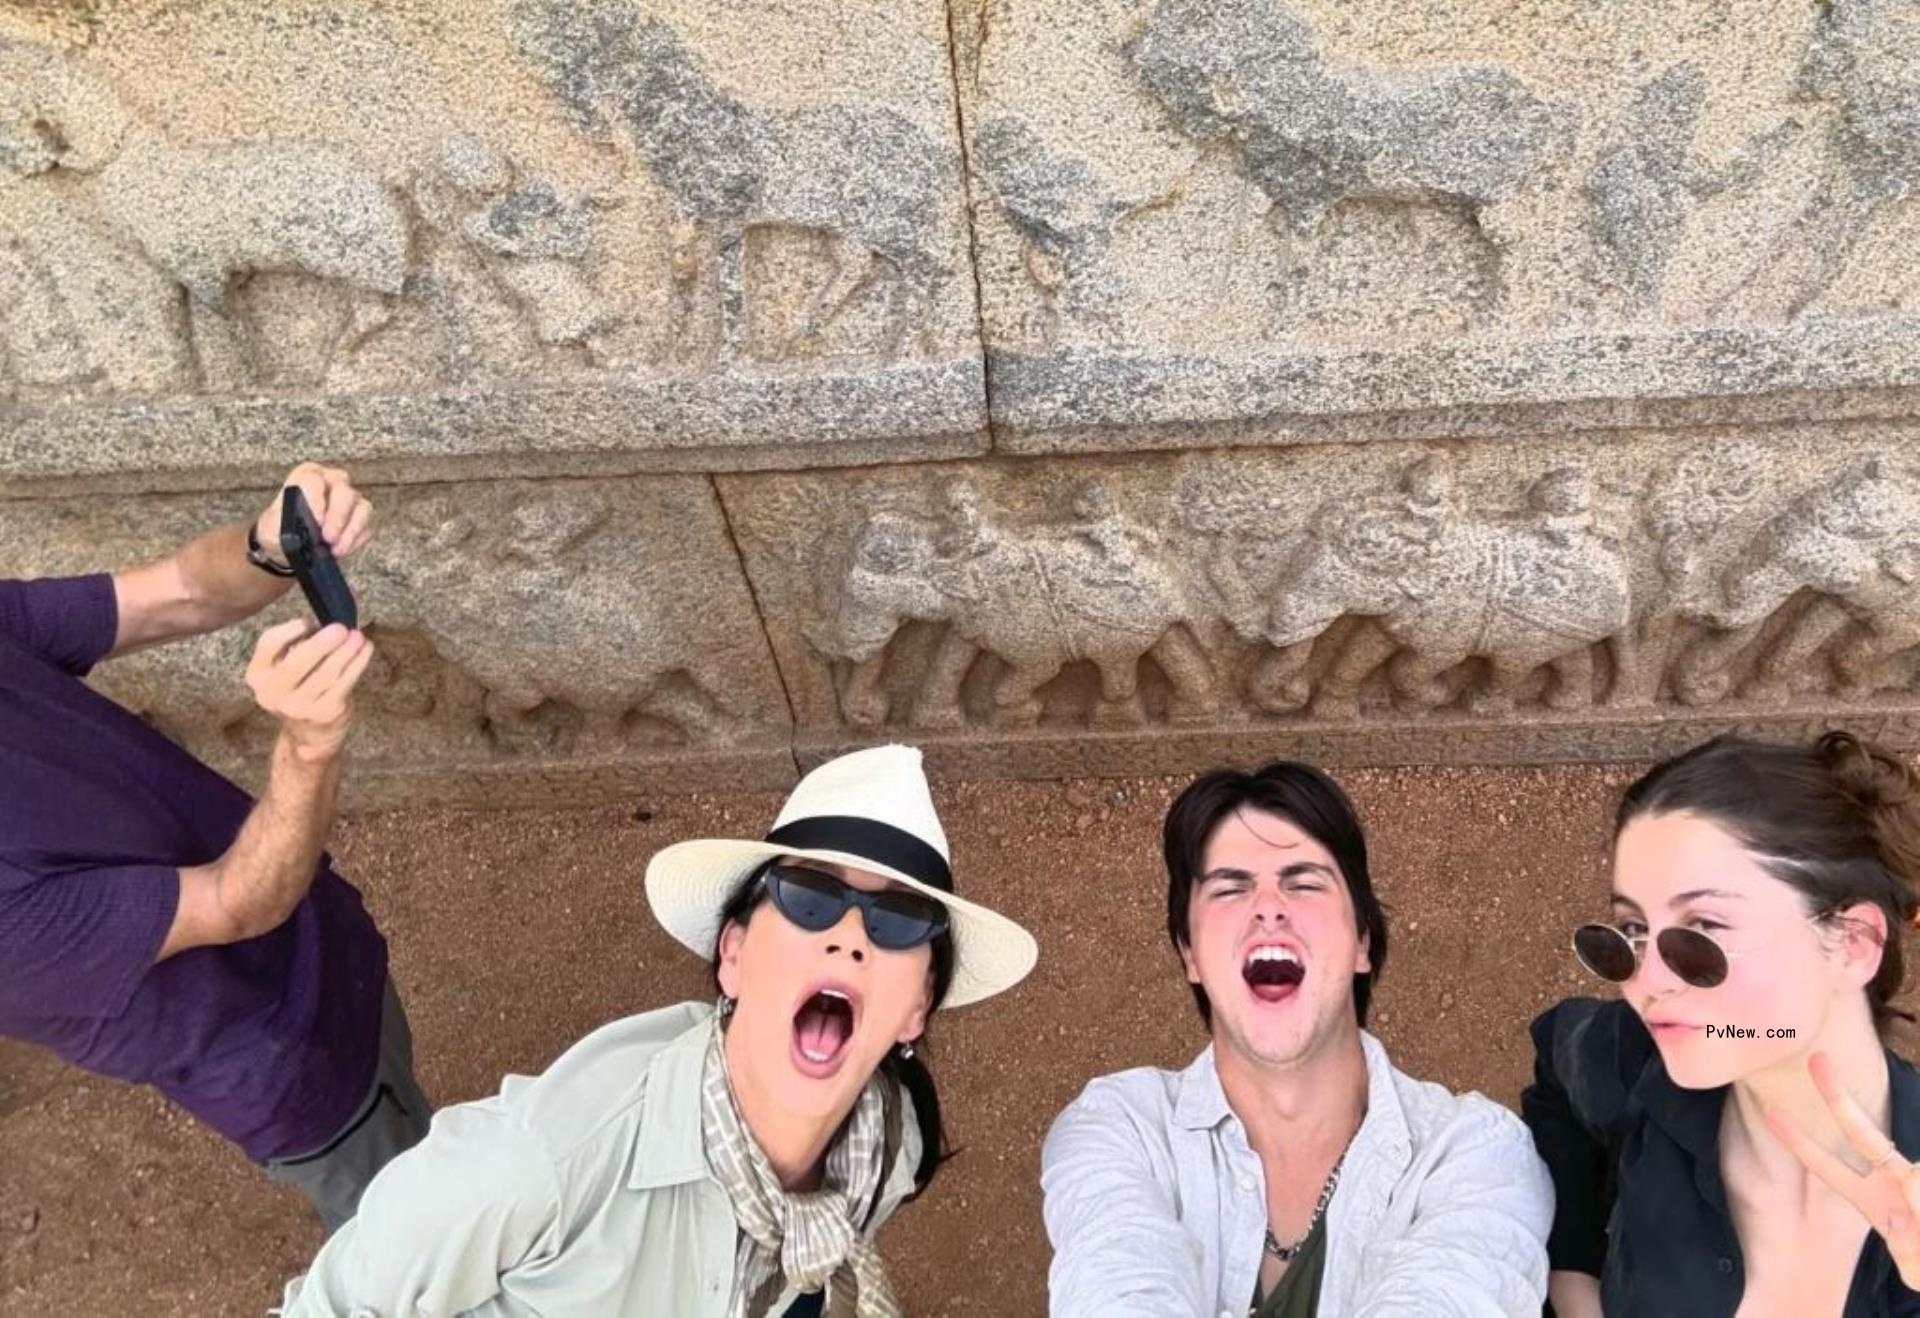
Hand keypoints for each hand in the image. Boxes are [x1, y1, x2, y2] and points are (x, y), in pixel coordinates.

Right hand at [246, 620, 374, 759]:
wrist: (308, 733)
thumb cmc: (299, 688)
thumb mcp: (283, 669)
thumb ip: (293, 646)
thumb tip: (324, 624)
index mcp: (257, 675)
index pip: (268, 644)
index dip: (290, 630)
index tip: (309, 621)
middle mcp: (272, 693)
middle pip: (296, 663)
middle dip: (322, 644)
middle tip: (341, 628)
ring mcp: (298, 706)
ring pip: (325, 674)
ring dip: (346, 652)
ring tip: (358, 636)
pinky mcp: (324, 713)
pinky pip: (344, 683)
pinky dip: (358, 663)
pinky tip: (365, 650)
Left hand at [254, 463, 375, 563]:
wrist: (288, 547)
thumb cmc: (280, 531)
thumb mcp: (271, 528)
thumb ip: (283, 525)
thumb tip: (300, 529)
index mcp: (306, 477)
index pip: (314, 479)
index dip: (316, 500)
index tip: (315, 521)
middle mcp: (331, 482)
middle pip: (343, 490)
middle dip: (338, 516)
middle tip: (328, 537)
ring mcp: (350, 499)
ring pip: (362, 507)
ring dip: (350, 530)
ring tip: (335, 548)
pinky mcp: (361, 518)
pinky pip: (367, 527)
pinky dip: (355, 541)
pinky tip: (341, 550)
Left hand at [1766, 1051, 1919, 1285]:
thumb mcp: (1914, 1264)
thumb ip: (1908, 1245)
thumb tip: (1908, 1201)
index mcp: (1871, 1199)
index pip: (1826, 1166)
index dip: (1797, 1141)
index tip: (1768, 1111)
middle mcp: (1892, 1178)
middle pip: (1862, 1131)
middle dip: (1837, 1095)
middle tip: (1816, 1059)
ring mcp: (1914, 1175)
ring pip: (1914, 1179)